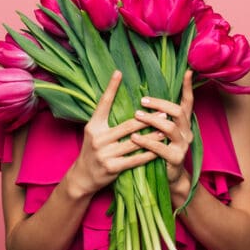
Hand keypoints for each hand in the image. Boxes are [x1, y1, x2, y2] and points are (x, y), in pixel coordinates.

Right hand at [66, 71, 162, 197]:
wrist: (83, 177)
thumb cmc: (93, 150)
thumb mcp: (94, 132)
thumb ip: (106, 119)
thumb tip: (124, 100)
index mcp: (93, 126)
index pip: (103, 104)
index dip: (111, 88)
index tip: (119, 72)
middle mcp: (98, 138)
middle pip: (127, 125)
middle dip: (147, 119)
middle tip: (164, 112)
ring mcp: (104, 154)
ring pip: (135, 142)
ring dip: (153, 136)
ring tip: (166, 130)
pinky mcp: (112, 167)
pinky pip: (135, 159)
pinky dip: (148, 154)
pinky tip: (159, 150)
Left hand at [130, 70, 195, 182]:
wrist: (168, 178)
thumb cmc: (160, 150)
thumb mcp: (161, 131)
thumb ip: (157, 116)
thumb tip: (143, 95)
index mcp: (184, 123)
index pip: (188, 102)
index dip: (188, 87)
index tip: (187, 71)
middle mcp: (187, 132)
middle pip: (177, 111)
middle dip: (159, 104)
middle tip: (142, 101)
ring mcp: (183, 145)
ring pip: (170, 127)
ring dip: (151, 120)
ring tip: (136, 116)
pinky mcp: (176, 159)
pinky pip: (161, 148)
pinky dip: (147, 142)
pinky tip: (134, 138)